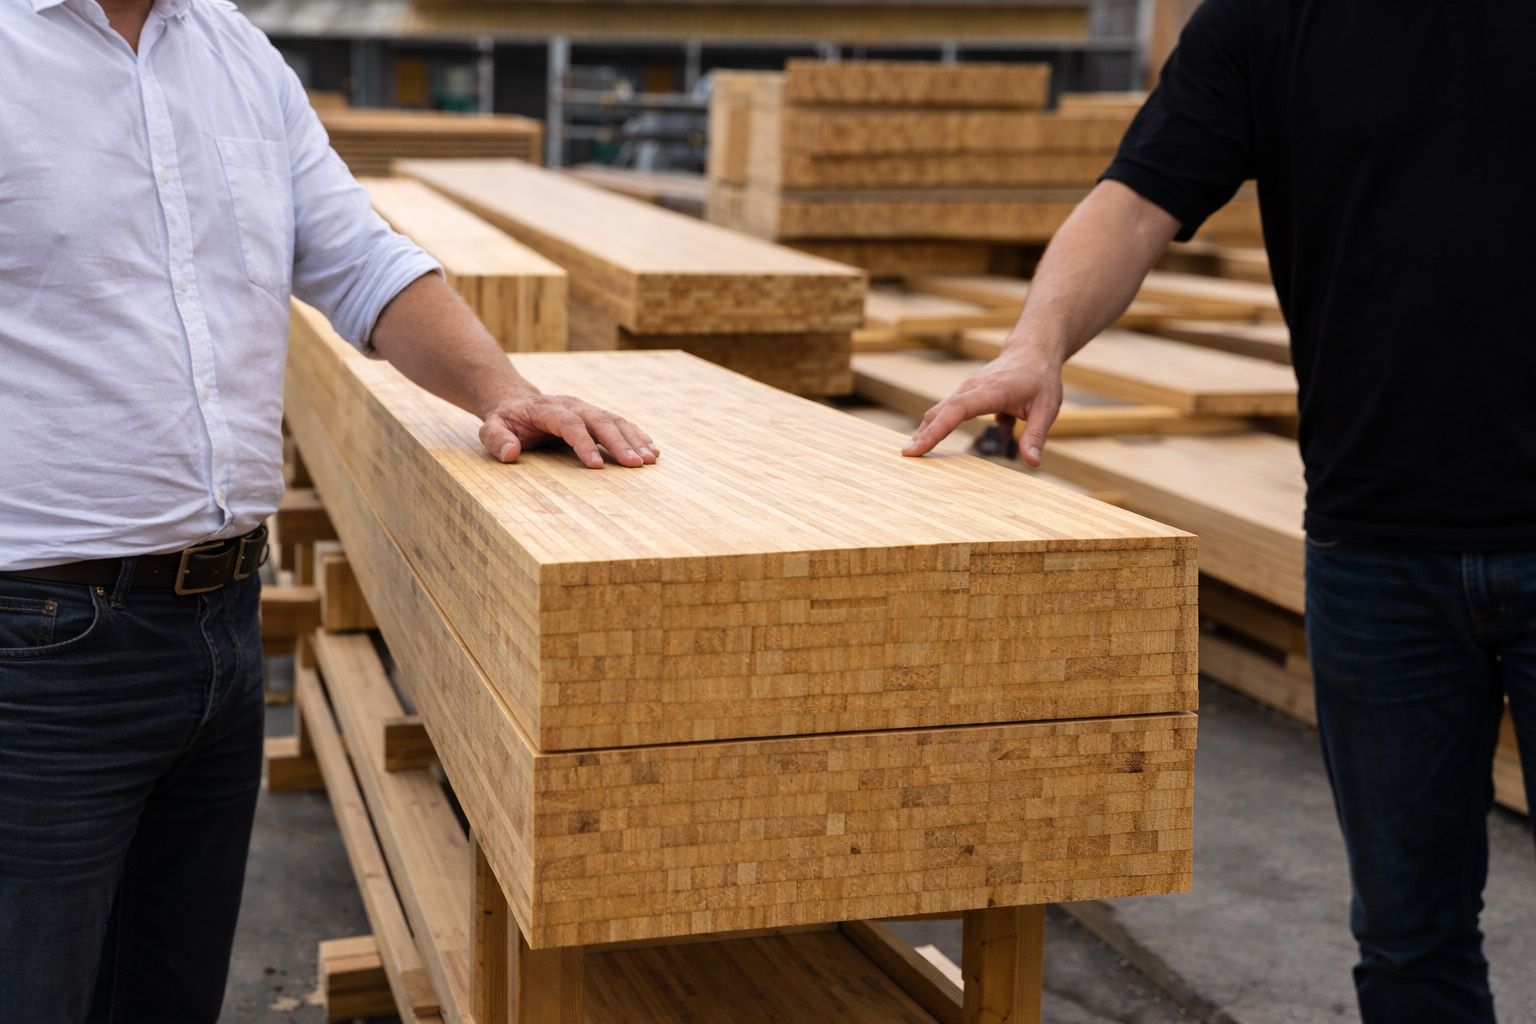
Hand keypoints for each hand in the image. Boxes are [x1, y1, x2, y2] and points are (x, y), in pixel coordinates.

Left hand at [479, 392, 657, 468]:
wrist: (516, 401)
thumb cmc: (505, 420)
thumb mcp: (490, 428)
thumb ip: (496, 439)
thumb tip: (510, 453)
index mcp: (547, 408)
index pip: (569, 423)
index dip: (583, 443)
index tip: (596, 466)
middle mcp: (572, 405)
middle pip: (599, 420)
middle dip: (619, 442)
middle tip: (635, 464)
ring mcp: (586, 408)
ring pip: (614, 420)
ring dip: (634, 439)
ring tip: (650, 459)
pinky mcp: (595, 415)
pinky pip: (619, 423)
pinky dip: (637, 436)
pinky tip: (652, 451)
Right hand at [901, 347, 1063, 466]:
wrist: (1032, 352)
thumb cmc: (1040, 379)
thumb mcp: (1047, 408)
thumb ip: (1036, 436)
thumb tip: (1032, 463)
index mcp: (991, 391)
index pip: (957, 411)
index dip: (936, 431)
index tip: (917, 448)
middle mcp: (972, 388)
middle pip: (941, 411)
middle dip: (922, 433)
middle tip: (907, 454)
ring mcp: (967, 390)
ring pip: (941, 410)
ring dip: (927, 430)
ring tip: (914, 451)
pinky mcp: (966, 394)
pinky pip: (949, 411)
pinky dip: (940, 426)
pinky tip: (938, 440)